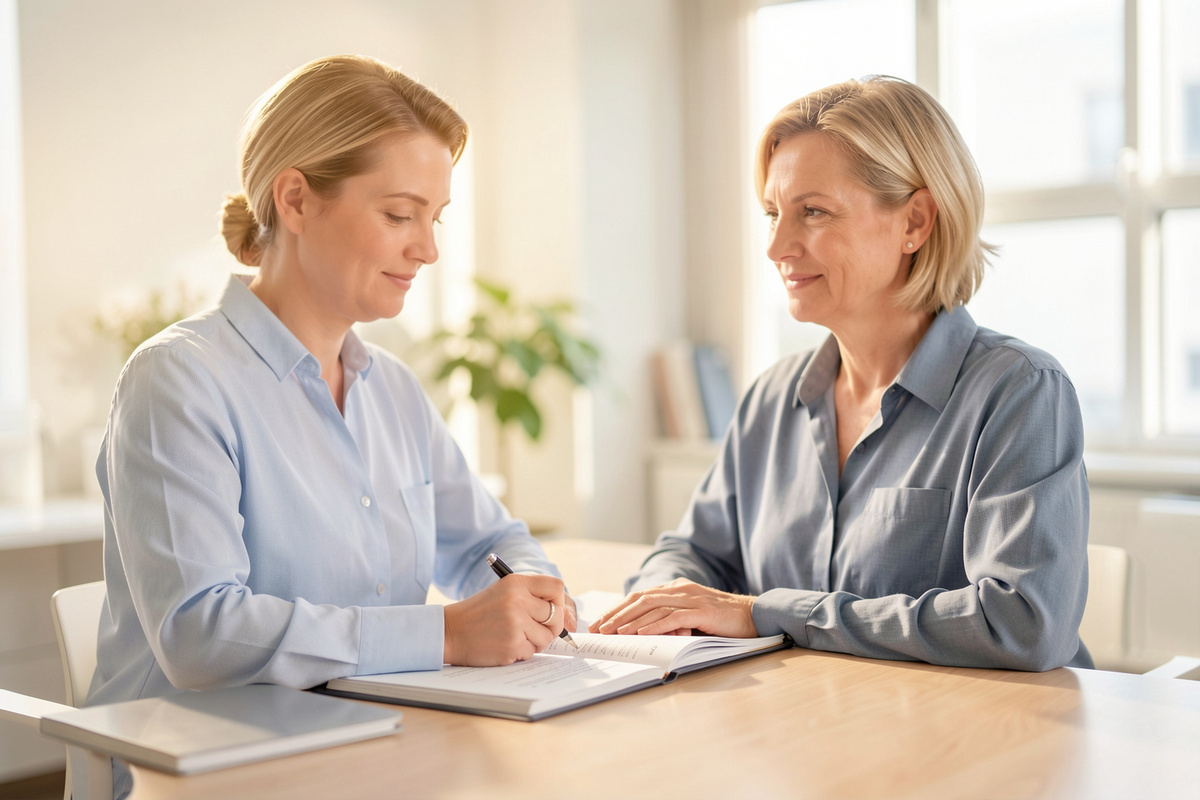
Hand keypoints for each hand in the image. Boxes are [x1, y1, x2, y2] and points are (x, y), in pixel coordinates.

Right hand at [443, 573, 567, 665]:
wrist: (450, 632)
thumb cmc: (479, 613)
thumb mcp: (503, 592)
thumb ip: (530, 597)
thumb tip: (564, 615)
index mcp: (516, 583)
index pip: (556, 586)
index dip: (557, 601)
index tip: (550, 610)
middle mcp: (518, 600)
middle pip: (556, 615)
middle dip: (550, 627)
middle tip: (534, 630)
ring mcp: (515, 623)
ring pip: (546, 637)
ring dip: (534, 642)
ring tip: (513, 636)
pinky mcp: (512, 644)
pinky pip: (532, 651)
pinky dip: (521, 652)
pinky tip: (503, 645)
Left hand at [588, 578, 758, 637]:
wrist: (755, 616)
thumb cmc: (722, 621)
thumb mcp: (692, 618)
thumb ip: (671, 620)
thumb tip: (642, 634)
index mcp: (677, 589)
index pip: (640, 597)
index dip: (619, 610)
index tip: (601, 623)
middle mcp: (681, 589)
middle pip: (641, 600)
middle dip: (617, 615)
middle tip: (599, 629)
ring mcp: (692, 598)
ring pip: (654, 607)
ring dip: (631, 621)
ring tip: (613, 632)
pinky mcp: (703, 611)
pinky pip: (674, 617)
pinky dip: (655, 625)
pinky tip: (640, 633)